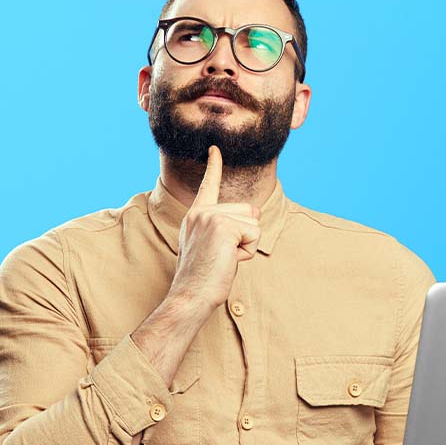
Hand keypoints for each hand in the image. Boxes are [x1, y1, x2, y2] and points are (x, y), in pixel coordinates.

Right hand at [169, 145, 260, 309]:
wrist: (190, 295)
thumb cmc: (202, 278)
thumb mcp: (211, 246)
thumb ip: (226, 227)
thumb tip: (254, 212)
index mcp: (195, 215)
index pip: (208, 185)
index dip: (214, 166)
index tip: (215, 149)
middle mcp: (201, 212)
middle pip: (247, 211)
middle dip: (245, 235)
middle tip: (222, 256)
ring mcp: (211, 217)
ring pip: (253, 223)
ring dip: (246, 245)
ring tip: (224, 259)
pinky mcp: (223, 226)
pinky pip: (254, 235)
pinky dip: (247, 252)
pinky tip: (228, 261)